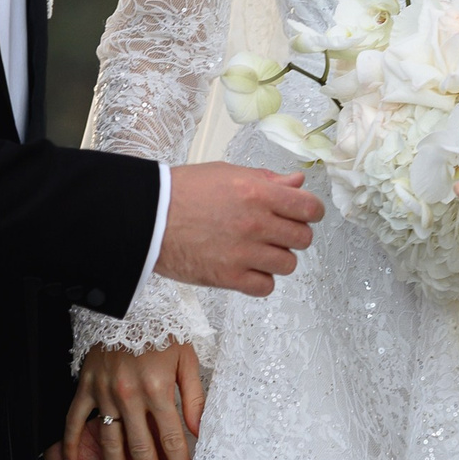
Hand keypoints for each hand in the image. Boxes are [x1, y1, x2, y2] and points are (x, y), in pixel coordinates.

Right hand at [66, 340, 205, 459]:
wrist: (128, 302)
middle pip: (143, 448)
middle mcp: (130, 394)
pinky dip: (69, 445)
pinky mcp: (86, 386)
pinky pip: (74, 420)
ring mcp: (105, 392)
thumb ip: (194, 397)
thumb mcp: (187, 358)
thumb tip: (201, 431)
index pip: (172, 438)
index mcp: (159, 388)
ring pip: (111, 443)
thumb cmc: (160, 329)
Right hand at [158, 163, 323, 296]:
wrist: (147, 217)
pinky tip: (248, 268)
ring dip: (278, 257)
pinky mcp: (228, 277)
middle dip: (294, 234)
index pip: (309, 207)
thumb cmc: (182, 191)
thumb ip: (267, 179)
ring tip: (259, 250)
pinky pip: (266, 286)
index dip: (311, 211)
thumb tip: (297, 182)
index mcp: (257, 193)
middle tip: (277, 231)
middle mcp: (255, 223)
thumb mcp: (227, 173)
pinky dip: (261, 280)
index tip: (304, 213)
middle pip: (303, 238)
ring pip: (288, 264)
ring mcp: (243, 253)